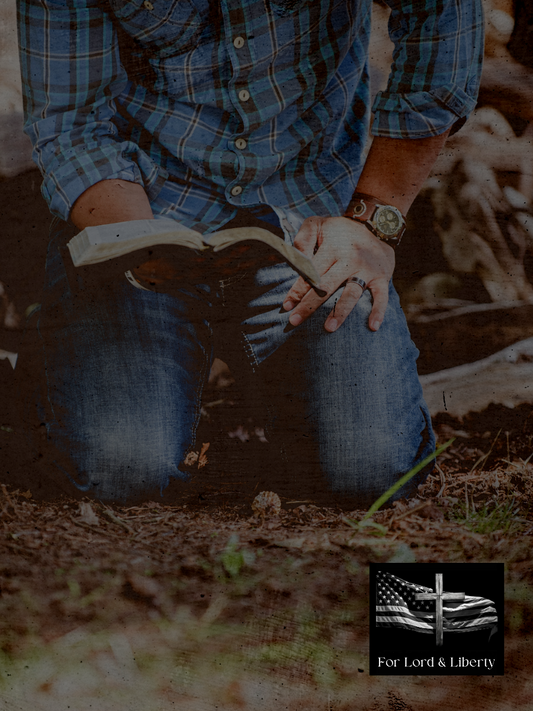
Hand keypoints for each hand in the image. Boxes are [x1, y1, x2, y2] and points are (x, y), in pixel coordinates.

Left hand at [282, 216, 394, 331]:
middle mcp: (350, 260)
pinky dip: (378, 312)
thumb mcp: (318, 224)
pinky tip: (372, 327)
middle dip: (309, 305)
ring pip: (352, 294)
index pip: (311, 272)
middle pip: (327, 286)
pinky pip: (381, 296)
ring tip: (329, 328)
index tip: (287, 306)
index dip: (297, 290)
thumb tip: (294, 258)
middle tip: (294, 321)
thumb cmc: (340, 230)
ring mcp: (367, 270)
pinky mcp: (382, 278)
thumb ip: (303, 238)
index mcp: (332, 248)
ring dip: (341, 312)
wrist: (377, 225)